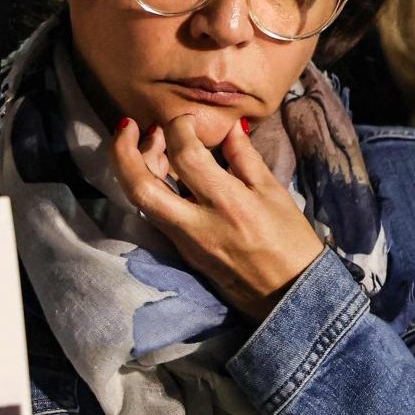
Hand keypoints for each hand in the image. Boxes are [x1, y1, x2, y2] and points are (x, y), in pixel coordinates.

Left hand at [112, 115, 324, 320]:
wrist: (288, 296)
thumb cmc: (290, 242)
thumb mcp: (274, 193)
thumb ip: (245, 158)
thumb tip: (228, 128)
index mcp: (228, 203)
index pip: (187, 157)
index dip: (179, 128)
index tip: (186, 119)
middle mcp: (197, 224)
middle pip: (141, 186)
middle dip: (124, 151)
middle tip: (129, 124)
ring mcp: (185, 242)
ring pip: (142, 202)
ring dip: (135, 168)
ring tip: (150, 144)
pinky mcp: (182, 252)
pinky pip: (157, 214)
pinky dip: (151, 187)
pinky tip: (161, 171)